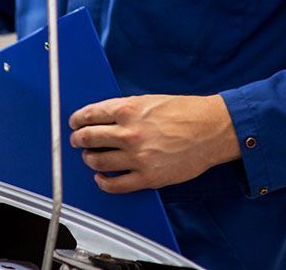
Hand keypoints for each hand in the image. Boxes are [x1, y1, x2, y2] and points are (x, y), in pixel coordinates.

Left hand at [68, 94, 239, 193]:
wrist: (211, 130)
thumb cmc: (186, 112)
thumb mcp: (150, 100)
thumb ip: (126, 109)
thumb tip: (104, 117)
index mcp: (128, 110)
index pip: (89, 115)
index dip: (77, 120)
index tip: (74, 123)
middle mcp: (128, 133)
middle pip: (87, 138)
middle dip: (77, 139)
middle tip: (76, 140)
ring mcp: (136, 157)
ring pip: (97, 162)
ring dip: (89, 159)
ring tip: (90, 157)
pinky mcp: (147, 177)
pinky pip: (114, 185)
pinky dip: (103, 182)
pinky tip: (102, 178)